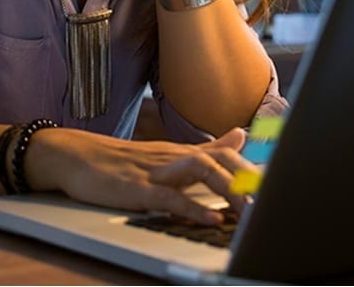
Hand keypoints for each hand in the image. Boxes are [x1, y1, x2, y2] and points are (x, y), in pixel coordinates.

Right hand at [25, 127, 256, 223]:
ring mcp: (155, 171)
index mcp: (181, 153)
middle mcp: (173, 157)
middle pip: (222, 160)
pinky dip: (192, 207)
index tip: (282, 184)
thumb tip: (242, 134)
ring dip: (229, 192)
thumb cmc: (117, 161)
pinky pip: (169, 197)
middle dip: (251, 181)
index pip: (227, 154)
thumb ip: (206, 148)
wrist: (71, 156)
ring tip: (250, 213)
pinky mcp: (136, 188)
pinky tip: (210, 218)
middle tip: (274, 202)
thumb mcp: (165, 154)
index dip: (256, 169)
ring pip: (201, 171)